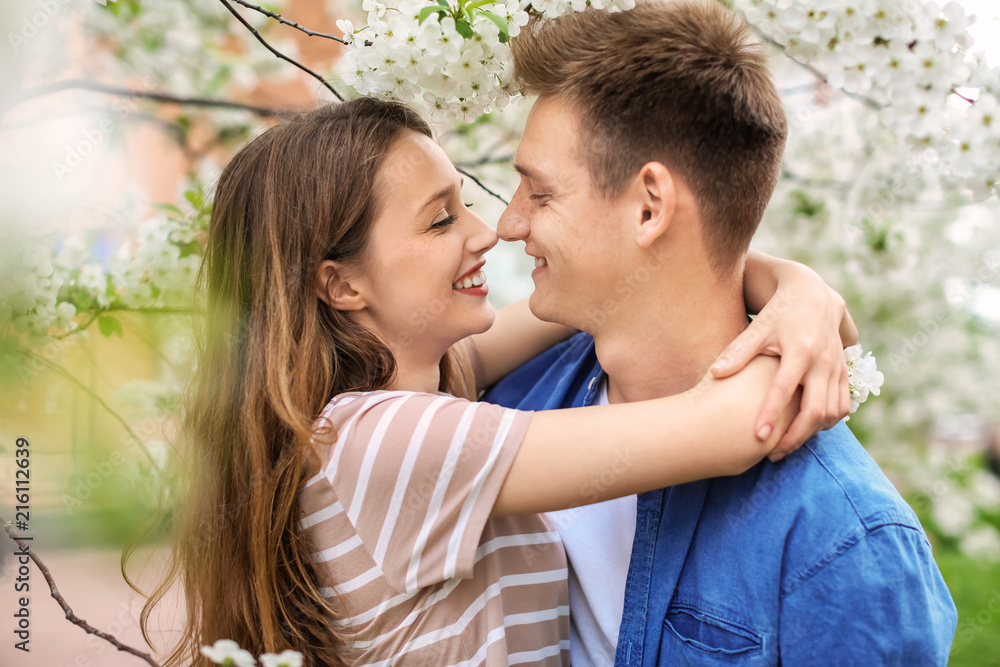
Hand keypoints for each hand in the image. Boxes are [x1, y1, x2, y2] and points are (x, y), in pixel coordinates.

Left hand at [710, 266, 853, 460]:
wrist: (814, 296)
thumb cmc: (779, 313)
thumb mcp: (757, 328)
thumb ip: (738, 352)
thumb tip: (715, 374)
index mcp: (800, 350)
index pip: (784, 389)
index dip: (772, 414)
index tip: (758, 437)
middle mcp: (823, 361)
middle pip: (815, 410)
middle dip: (795, 437)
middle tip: (772, 455)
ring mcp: (837, 368)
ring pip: (833, 412)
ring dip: (812, 433)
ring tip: (786, 446)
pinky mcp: (844, 372)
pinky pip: (842, 405)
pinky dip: (827, 422)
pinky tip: (806, 431)